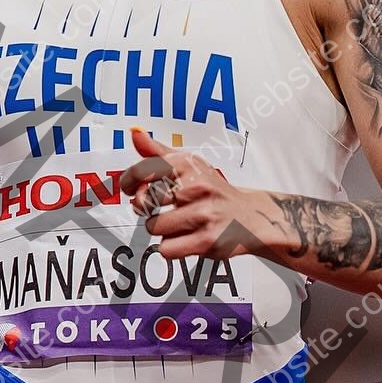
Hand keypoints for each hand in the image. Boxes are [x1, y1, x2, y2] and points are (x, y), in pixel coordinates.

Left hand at [118, 127, 270, 260]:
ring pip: (153, 226)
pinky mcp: (206, 241)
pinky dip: (171, 247)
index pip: (143, 170)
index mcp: (189, 165)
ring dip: (161, 229)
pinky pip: (166, 248)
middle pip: (144, 201)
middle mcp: (196, 186)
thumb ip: (158, 152)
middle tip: (158, 207)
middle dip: (145, 207)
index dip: (128, 181)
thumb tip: (136, 134)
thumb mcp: (190, 164)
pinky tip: (186, 237)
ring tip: (179, 223)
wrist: (253, 217)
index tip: (128, 187)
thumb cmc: (215, 191)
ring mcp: (203, 214)